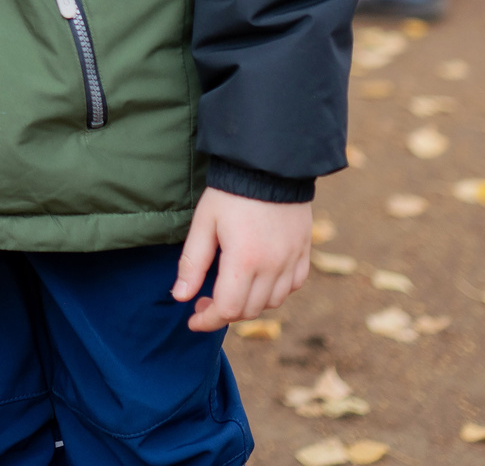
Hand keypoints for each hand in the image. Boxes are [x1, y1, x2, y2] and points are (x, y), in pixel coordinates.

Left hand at [173, 188, 311, 331]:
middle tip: (204, 301)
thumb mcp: (204, 223)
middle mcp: (273, 266)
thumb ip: (192, 263)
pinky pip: (293, 286)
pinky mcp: (304, 251)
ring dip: (250, 304)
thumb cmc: (230, 193)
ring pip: (273, 302)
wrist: (268, 164)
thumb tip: (180, 296)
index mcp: (245, 260)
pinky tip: (259, 280)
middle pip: (249, 310)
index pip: (228, 310)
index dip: (208, 320)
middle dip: (224, 313)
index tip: (193, 319)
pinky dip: (275, 291)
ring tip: (230, 289)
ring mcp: (292, 260)